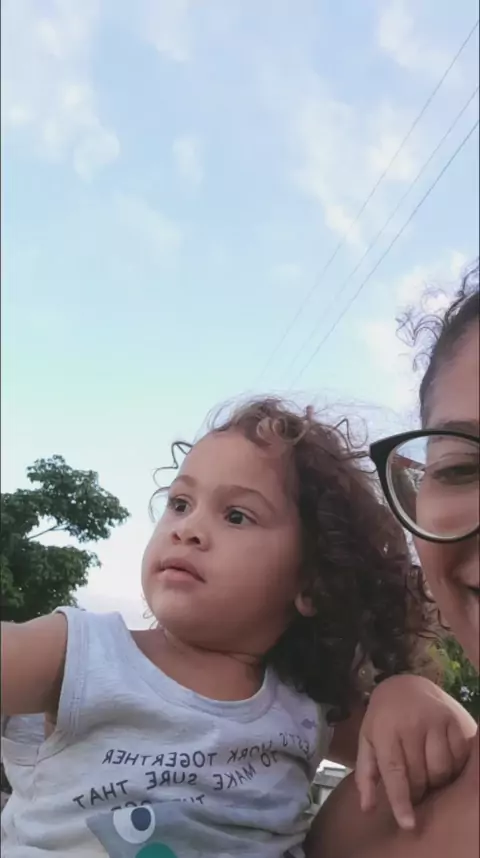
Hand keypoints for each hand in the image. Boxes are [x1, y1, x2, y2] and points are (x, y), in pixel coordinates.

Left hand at [354, 674, 474, 830]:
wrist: (405, 684)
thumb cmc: (383, 717)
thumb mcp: (367, 740)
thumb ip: (366, 773)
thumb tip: (367, 808)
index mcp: (386, 729)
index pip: (395, 771)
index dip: (401, 801)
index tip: (408, 824)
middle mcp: (412, 724)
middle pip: (421, 775)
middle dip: (418, 791)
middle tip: (415, 790)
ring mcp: (436, 721)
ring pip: (442, 769)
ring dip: (436, 782)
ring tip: (428, 777)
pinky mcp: (454, 721)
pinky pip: (459, 757)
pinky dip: (453, 768)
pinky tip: (443, 764)